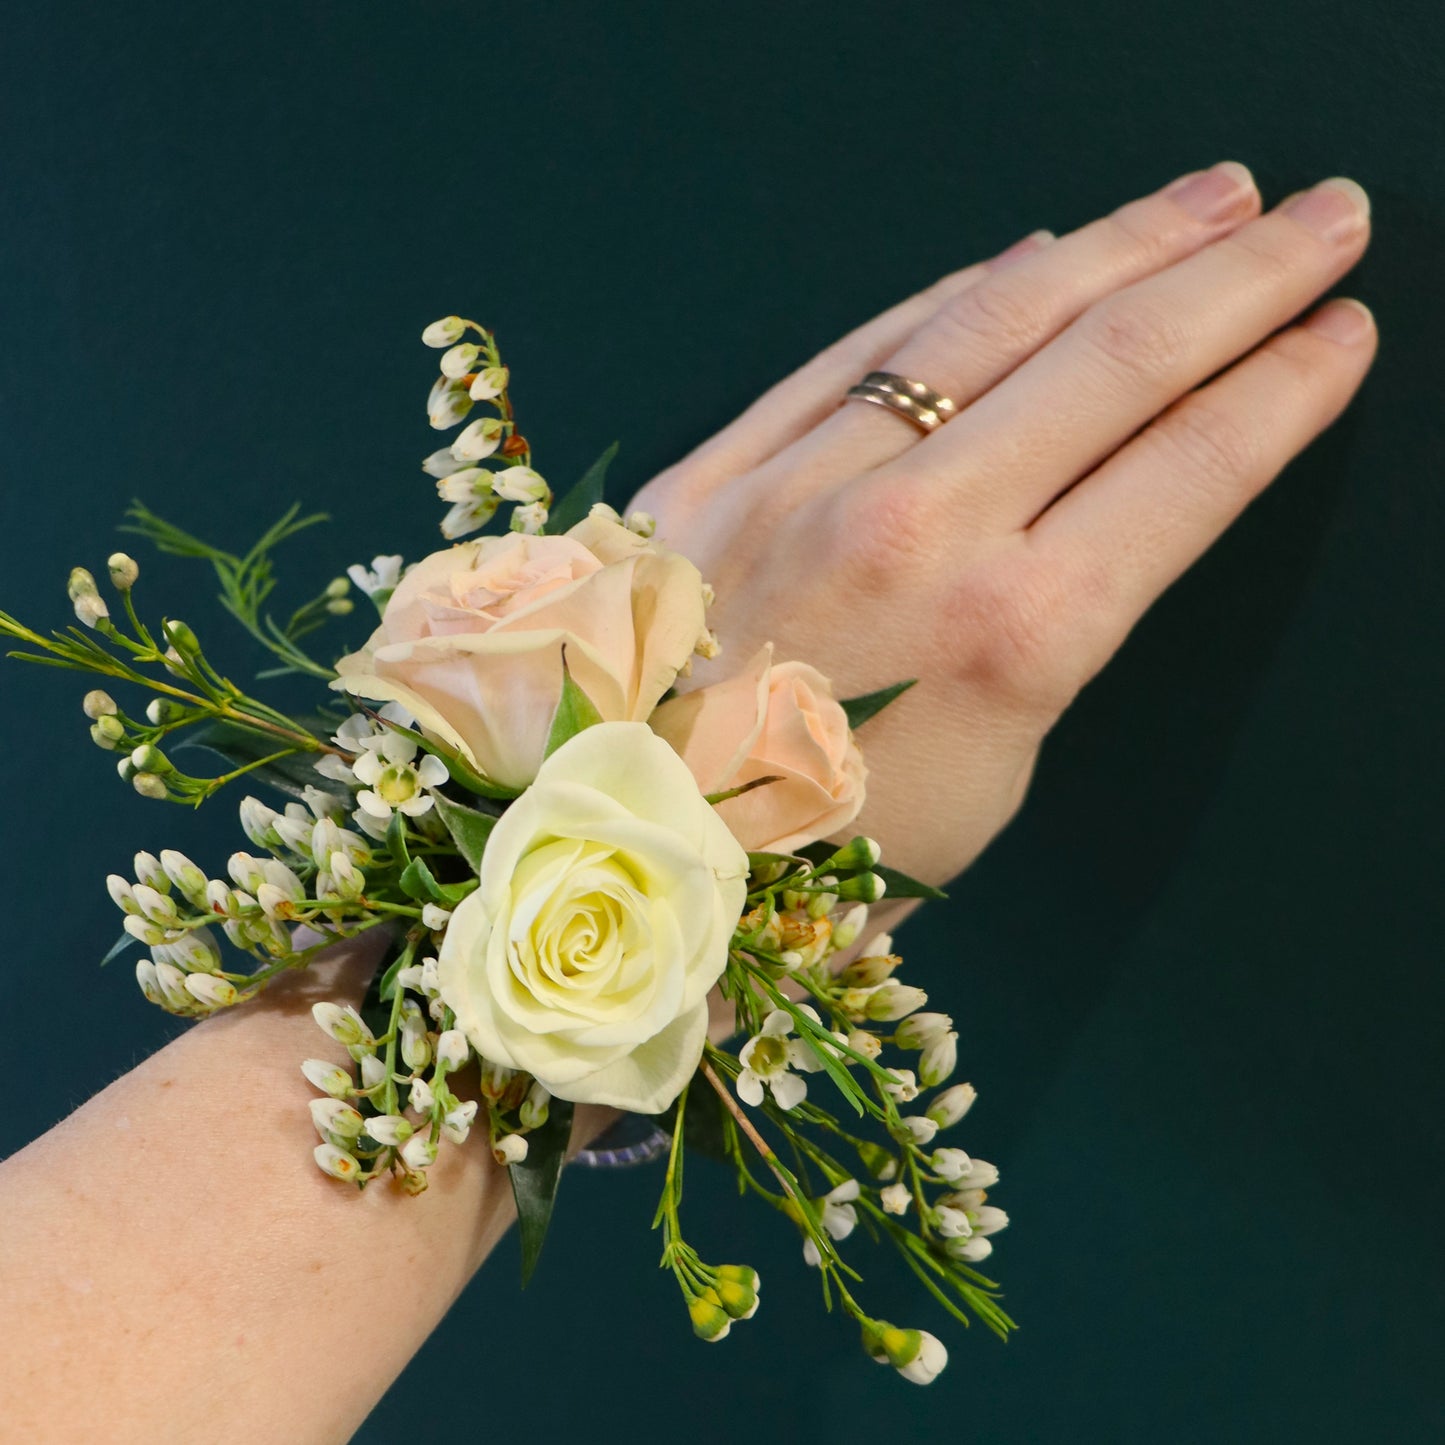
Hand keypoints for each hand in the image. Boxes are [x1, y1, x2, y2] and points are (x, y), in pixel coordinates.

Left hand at [630, 162, 1374, 884]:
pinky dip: (952, 293)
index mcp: (1009, 639)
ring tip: (1202, 201)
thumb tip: (1103, 495)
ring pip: (988, 321)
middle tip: (1319, 216)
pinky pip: (855, 349)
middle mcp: (911, 537)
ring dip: (1116, 247)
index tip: (1341, 331)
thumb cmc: (840, 856)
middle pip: (1111, 363)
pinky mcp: (714, 473)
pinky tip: (1025, 258)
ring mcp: (800, 488)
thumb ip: (1055, 624)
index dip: (1283, 387)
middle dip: (1239, 276)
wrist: (646, 855)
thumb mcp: (998, 772)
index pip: (1186, 469)